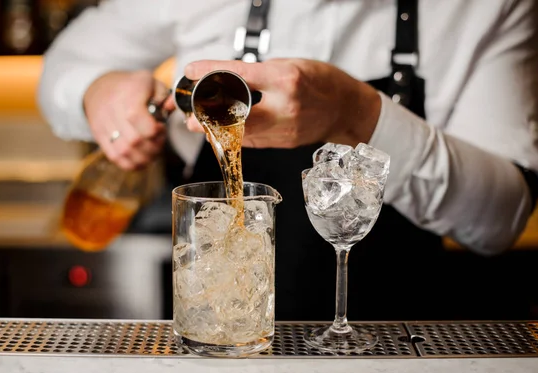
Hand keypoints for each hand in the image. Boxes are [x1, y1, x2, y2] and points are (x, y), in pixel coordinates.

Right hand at [83, 70, 175, 169]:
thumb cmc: (131, 86)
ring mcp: (104, 125)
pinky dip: (130, 163)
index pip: (141, 122)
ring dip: (143, 157)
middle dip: (153, 146)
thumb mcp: (150, 81)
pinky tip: (141, 159)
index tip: (161, 127)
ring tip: (152, 151)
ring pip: (124, 152)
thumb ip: (164, 95)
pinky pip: (114, 157)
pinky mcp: (99, 136)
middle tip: (159, 140)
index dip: (156, 131)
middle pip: (134, 141)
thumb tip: (169, 107)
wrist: (100, 87)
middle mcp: (113, 111)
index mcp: (129, 96)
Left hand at [184, 58, 381, 147]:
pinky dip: (238, 135)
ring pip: (241, 133)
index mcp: (285, 80)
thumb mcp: (290, 65)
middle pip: (234, 115)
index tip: (191, 70)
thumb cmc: (322, 82)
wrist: (346, 108)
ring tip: (203, 125)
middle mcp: (284, 107)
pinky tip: (228, 131)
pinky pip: (254, 140)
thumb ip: (259, 74)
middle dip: (208, 118)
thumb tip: (226, 79)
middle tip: (191, 118)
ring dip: (218, 131)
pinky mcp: (283, 142)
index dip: (209, 72)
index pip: (238, 75)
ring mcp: (284, 128)